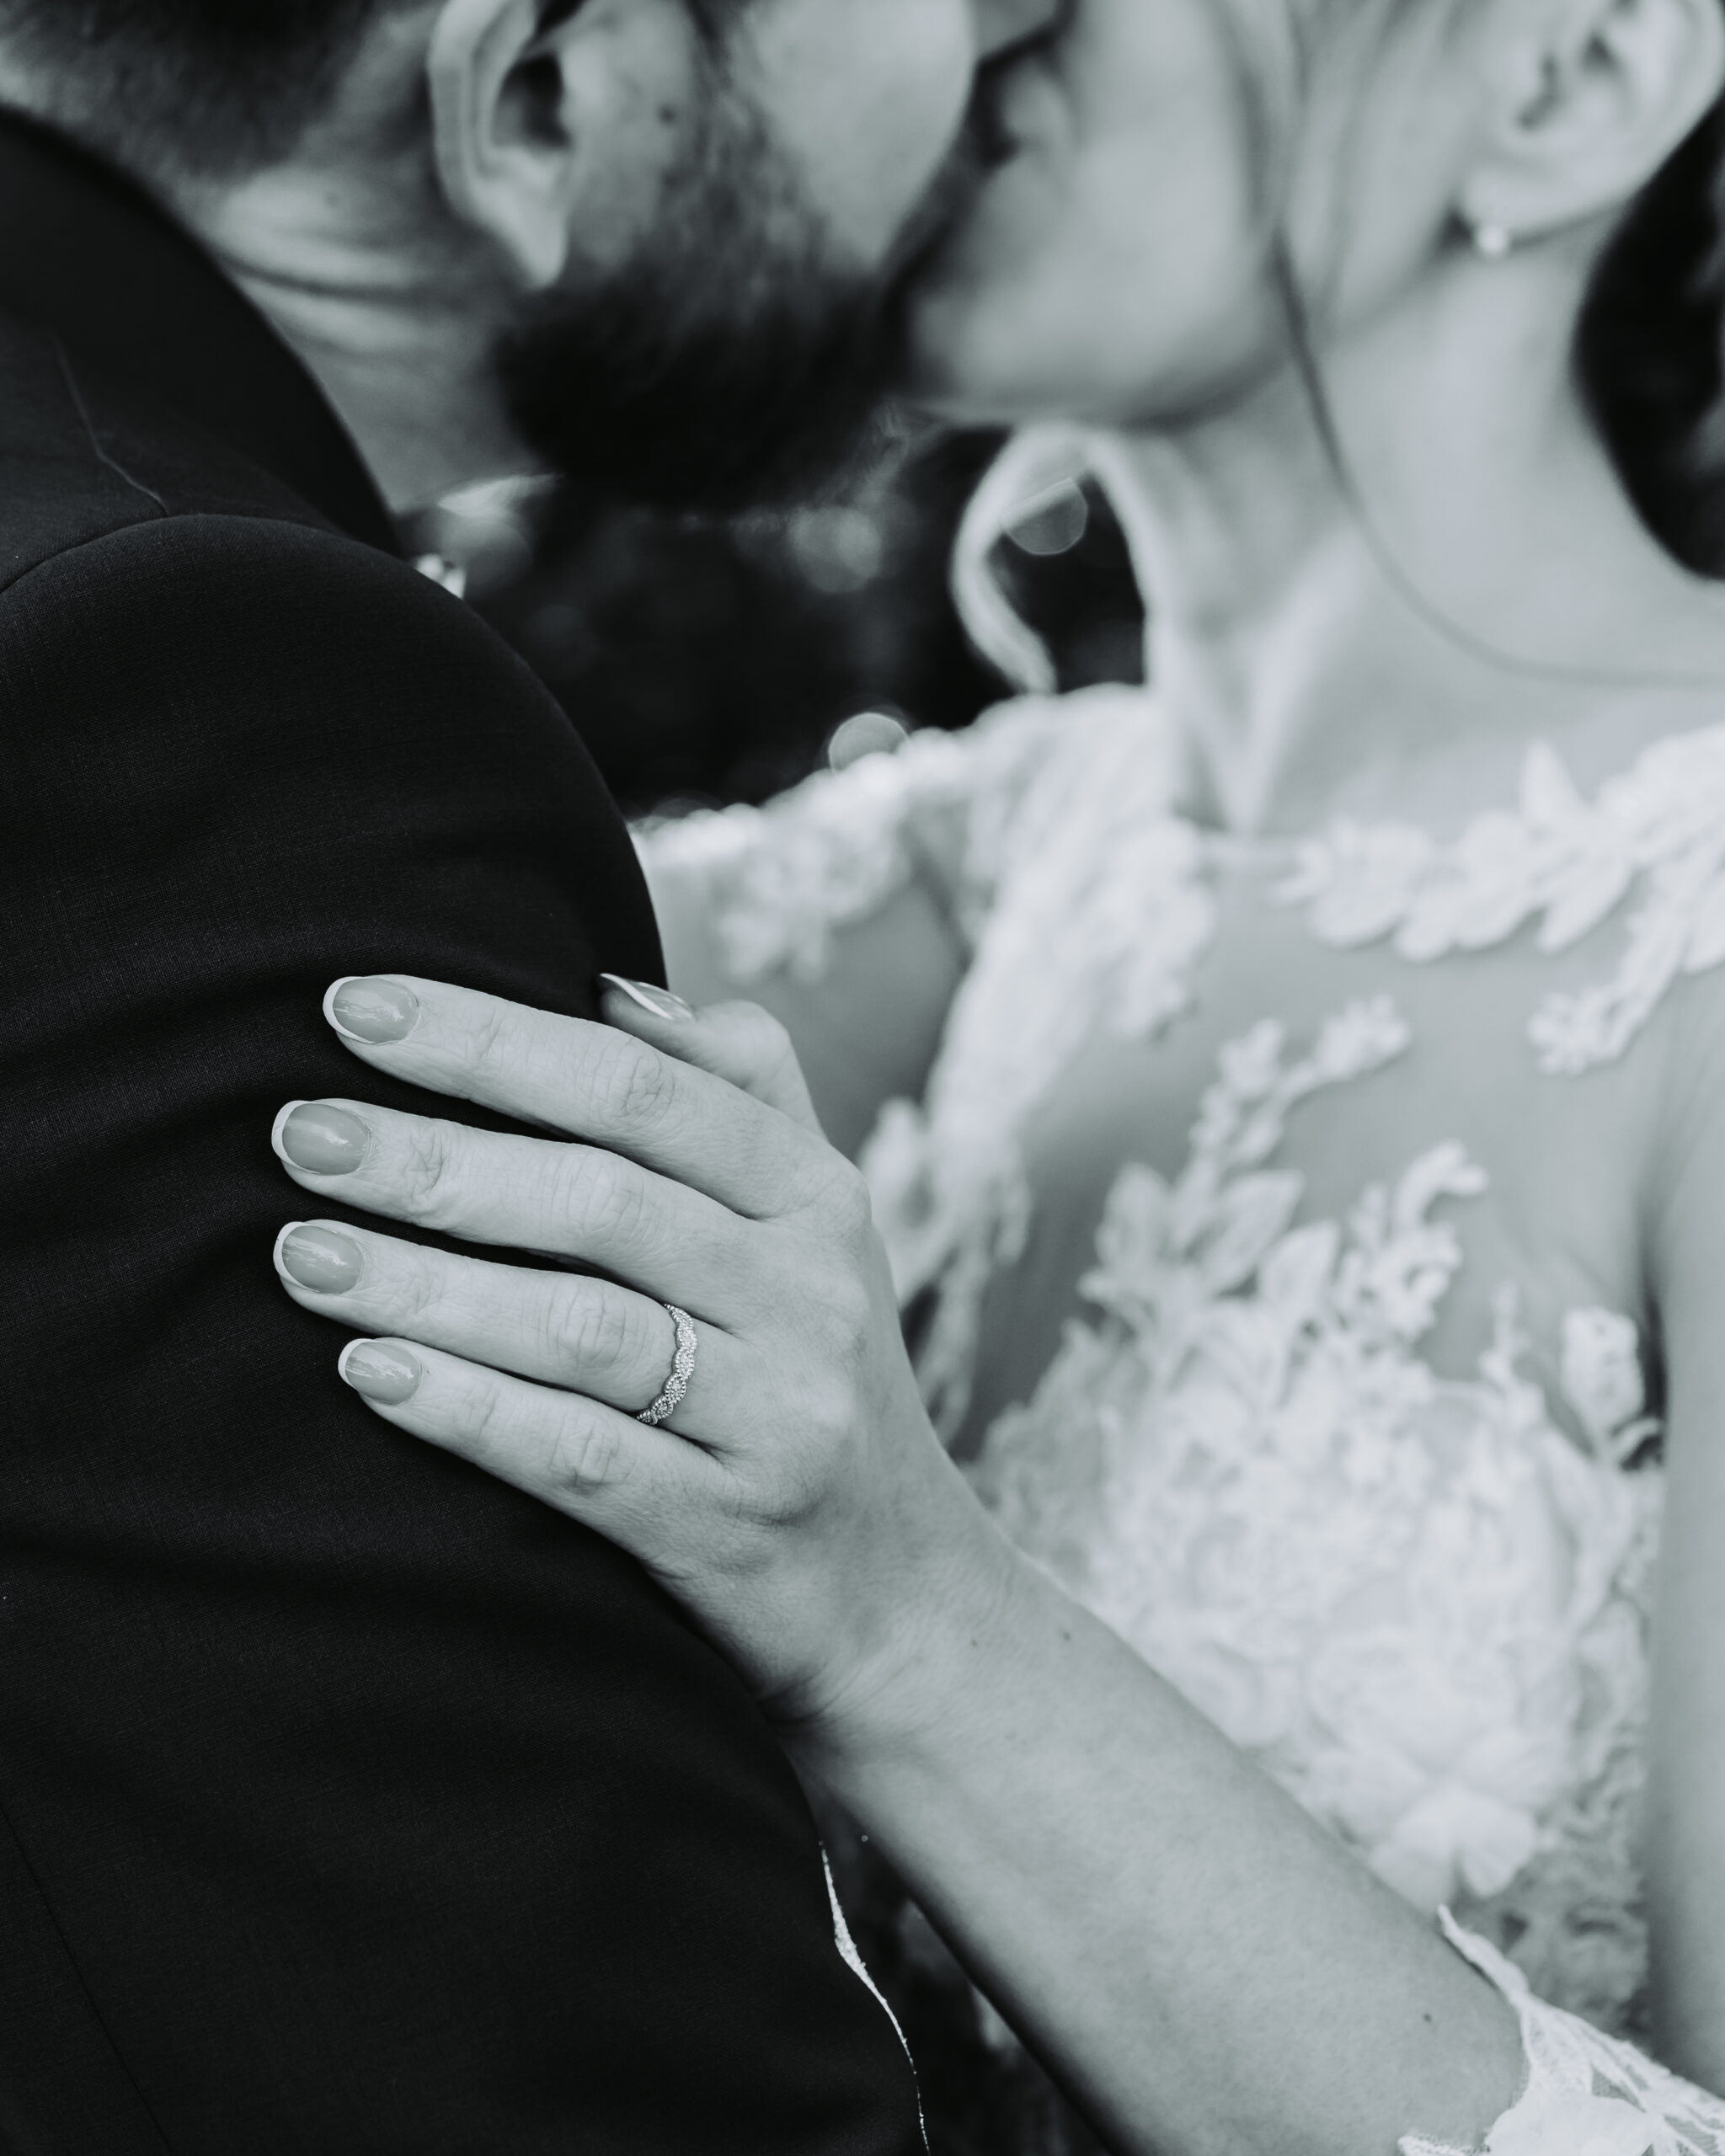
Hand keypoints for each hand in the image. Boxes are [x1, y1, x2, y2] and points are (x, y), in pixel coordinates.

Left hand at [270, 974, 1008, 1745]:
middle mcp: (810, 1291)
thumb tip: (609, 992)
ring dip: (425, 1285)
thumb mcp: (816, 1227)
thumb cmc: (813, 1379)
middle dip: (436, 1158)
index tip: (353, 1006)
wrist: (905, 1598)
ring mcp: (781, 1414)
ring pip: (580, 1328)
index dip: (492, 1039)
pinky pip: (581, 1459)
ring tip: (299, 1252)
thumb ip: (737, 1093)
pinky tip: (367, 1373)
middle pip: (601, 1199)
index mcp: (816, 1193)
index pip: (642, 1089)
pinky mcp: (734, 1529)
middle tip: (299, 1133)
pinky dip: (468, 1411)